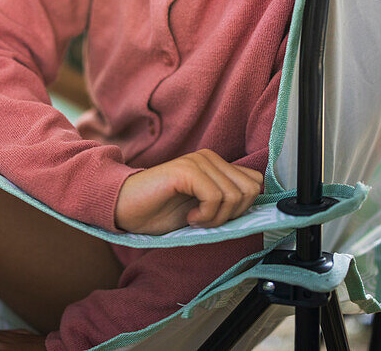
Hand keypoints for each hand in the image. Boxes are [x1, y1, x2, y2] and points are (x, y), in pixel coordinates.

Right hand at [115, 150, 262, 234]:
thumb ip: (224, 203)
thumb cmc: (160, 211)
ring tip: (194, 219)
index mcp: (215, 165)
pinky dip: (205, 216)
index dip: (244, 207)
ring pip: (234, 195)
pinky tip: (189, 217)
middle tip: (207, 220)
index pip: (254, 181)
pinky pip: (215, 197)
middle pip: (250, 190)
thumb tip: (254, 210)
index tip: (220, 219)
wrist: (126, 207)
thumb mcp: (201, 209)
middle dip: (232, 214)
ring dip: (216, 218)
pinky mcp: (187, 170)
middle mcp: (209, 158)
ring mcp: (198, 162)